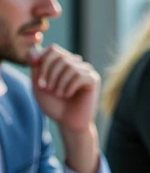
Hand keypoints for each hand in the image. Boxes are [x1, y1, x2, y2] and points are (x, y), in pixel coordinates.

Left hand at [30, 45, 101, 172]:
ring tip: (58, 94)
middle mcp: (76, 64)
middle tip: (46, 88)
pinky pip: (79, 75)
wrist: (68, 123)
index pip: (53, 50)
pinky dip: (69, 86)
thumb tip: (34, 52)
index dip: (43, 60)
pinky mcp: (93, 79)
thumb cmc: (55, 105)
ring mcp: (86, 71)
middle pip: (60, 56)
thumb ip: (36, 69)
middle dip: (48, 72)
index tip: (38, 78)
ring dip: (59, 82)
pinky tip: (68, 95)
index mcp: (63, 63)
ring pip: (69, 66)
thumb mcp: (39, 86)